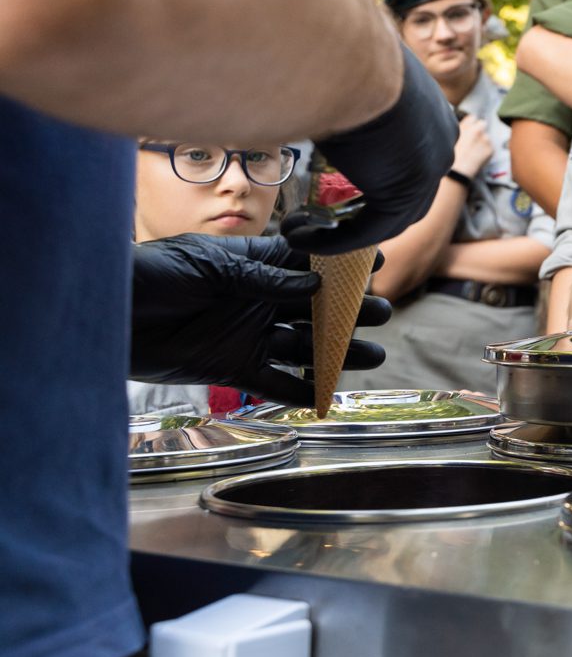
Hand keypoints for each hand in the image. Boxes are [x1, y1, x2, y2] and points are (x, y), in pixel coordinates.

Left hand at [129, 234, 390, 406]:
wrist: (106, 314)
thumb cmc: (151, 274)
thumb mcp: (206, 264)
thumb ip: (258, 275)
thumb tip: (311, 286)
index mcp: (252, 266)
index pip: (306, 264)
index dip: (339, 266)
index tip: (373, 263)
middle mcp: (257, 300)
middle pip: (313, 307)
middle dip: (348, 311)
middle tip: (381, 313)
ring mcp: (247, 335)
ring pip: (304, 345)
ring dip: (337, 350)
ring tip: (373, 354)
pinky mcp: (233, 368)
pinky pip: (276, 382)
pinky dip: (302, 389)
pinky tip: (330, 393)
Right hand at [281, 45, 457, 253]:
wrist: (344, 53)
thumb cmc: (338, 52)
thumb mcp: (353, 75)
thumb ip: (348, 95)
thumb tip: (317, 88)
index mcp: (433, 112)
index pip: (413, 159)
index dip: (379, 180)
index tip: (342, 189)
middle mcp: (440, 142)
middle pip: (409, 195)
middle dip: (368, 213)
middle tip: (326, 220)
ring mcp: (429, 169)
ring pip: (389, 218)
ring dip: (343, 231)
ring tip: (300, 230)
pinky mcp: (403, 192)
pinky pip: (368, 229)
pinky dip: (332, 238)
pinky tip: (296, 234)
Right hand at [451, 114, 493, 177]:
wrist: (458, 170)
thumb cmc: (451, 155)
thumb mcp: (451, 138)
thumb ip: (460, 130)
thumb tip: (466, 126)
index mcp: (466, 126)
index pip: (473, 118)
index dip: (471, 124)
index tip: (471, 128)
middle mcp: (477, 130)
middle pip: (482, 124)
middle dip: (480, 129)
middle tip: (475, 140)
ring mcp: (485, 139)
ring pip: (487, 138)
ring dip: (483, 142)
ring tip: (474, 152)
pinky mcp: (491, 149)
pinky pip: (490, 148)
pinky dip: (486, 152)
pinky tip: (478, 158)